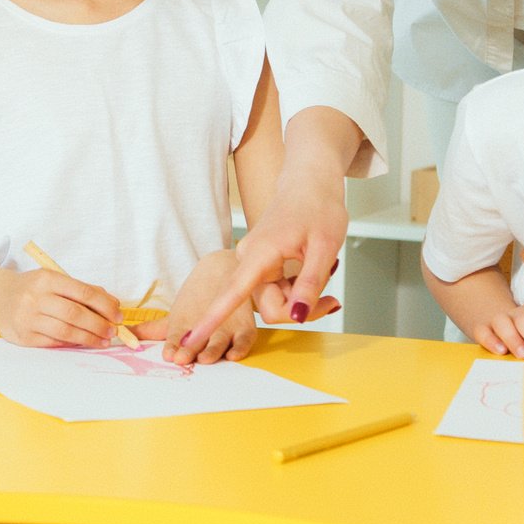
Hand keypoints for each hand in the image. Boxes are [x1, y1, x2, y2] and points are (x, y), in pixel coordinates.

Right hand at [0, 268, 122, 347]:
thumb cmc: (32, 288)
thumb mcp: (54, 280)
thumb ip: (81, 290)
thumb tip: (112, 303)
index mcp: (47, 279)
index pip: (83, 292)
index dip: (105, 305)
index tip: (118, 315)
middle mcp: (36, 297)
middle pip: (76, 314)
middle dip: (99, 325)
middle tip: (113, 331)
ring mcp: (28, 318)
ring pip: (66, 331)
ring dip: (89, 338)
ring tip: (103, 341)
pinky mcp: (24, 336)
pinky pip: (54, 342)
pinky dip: (72, 343)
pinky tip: (83, 343)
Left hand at [147, 251, 257, 365]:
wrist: (225, 268)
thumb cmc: (197, 299)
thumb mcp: (176, 315)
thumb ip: (153, 329)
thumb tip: (126, 334)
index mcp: (186, 322)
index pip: (177, 336)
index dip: (173, 345)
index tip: (169, 355)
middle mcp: (205, 325)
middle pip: (197, 340)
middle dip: (189, 349)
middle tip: (181, 357)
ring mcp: (225, 326)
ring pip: (219, 340)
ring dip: (212, 349)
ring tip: (204, 357)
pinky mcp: (245, 327)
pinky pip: (245, 339)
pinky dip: (241, 347)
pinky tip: (234, 354)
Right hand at [179, 156, 347, 350]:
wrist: (310, 184)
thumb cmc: (318, 208)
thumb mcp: (324, 247)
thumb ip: (309, 283)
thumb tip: (297, 316)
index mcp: (259, 254)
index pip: (231, 294)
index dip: (212, 319)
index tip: (191, 340)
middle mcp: (250, 261)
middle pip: (269, 309)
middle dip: (299, 310)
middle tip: (331, 299)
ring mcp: (255, 265)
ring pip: (276, 302)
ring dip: (301, 298)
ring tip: (324, 271)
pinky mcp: (262, 267)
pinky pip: (278, 292)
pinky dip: (299, 290)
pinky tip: (314, 269)